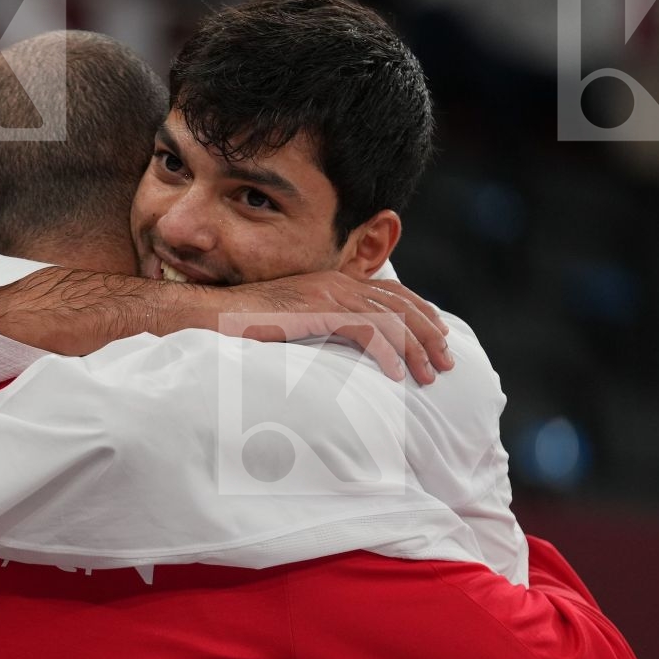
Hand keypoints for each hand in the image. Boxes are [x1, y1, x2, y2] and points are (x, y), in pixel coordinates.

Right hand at [219, 270, 452, 383]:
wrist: (213, 317)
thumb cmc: (245, 328)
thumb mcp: (294, 326)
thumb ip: (321, 328)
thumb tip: (344, 351)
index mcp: (333, 282)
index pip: (392, 293)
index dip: (422, 314)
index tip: (439, 338)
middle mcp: (337, 282)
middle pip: (401, 304)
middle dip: (429, 334)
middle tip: (446, 363)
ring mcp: (328, 294)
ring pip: (391, 318)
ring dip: (416, 349)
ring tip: (429, 376)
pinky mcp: (319, 310)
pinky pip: (368, 331)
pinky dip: (388, 354)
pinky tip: (397, 376)